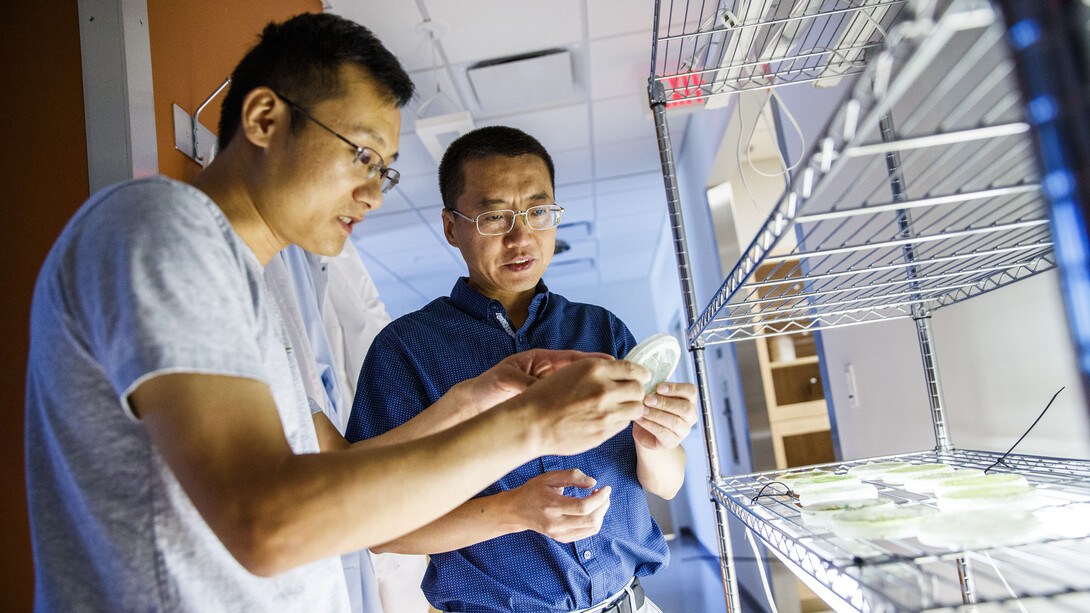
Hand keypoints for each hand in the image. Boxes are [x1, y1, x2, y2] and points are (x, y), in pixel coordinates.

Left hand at [454, 348, 613, 417]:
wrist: (478, 401)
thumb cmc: (491, 385)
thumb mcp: (508, 380)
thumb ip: (525, 383)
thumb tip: (540, 388)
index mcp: (543, 362)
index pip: (575, 359)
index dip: (596, 359)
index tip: (613, 361)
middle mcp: (551, 375)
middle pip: (585, 372)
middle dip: (606, 374)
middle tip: (627, 378)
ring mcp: (553, 390)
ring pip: (583, 390)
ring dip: (599, 392)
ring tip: (621, 397)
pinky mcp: (549, 405)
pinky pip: (573, 404)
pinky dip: (586, 409)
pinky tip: (601, 414)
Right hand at [509, 469, 609, 542]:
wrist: (516, 511)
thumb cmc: (533, 490)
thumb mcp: (549, 477)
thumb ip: (572, 476)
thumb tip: (593, 482)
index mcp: (552, 506)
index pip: (582, 507)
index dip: (599, 498)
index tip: (606, 488)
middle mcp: (556, 524)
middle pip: (590, 520)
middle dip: (603, 505)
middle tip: (603, 493)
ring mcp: (559, 534)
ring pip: (591, 528)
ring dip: (601, 513)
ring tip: (597, 500)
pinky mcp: (562, 538)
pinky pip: (586, 533)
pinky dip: (594, 521)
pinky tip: (590, 509)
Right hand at [517, 356, 649, 456]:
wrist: (531, 422)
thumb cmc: (547, 396)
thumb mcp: (572, 372)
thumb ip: (599, 371)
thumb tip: (623, 372)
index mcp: (595, 369)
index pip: (633, 369)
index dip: (640, 375)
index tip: (641, 378)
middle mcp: (604, 389)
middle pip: (638, 390)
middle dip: (635, 392)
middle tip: (627, 396)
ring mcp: (605, 412)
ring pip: (636, 409)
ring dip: (630, 408)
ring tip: (617, 409)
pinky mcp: (604, 432)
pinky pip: (623, 424)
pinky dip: (619, 422)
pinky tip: (605, 420)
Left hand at [633, 382, 697, 449]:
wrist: (645, 431)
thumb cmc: (652, 409)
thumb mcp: (655, 396)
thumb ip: (655, 390)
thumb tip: (646, 383)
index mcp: (689, 400)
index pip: (691, 391)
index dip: (676, 388)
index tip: (659, 387)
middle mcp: (690, 416)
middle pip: (685, 408)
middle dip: (664, 402)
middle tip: (647, 399)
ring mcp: (684, 430)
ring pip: (674, 422)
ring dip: (656, 414)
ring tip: (642, 409)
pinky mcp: (673, 442)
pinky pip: (664, 433)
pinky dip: (650, 425)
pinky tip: (640, 419)